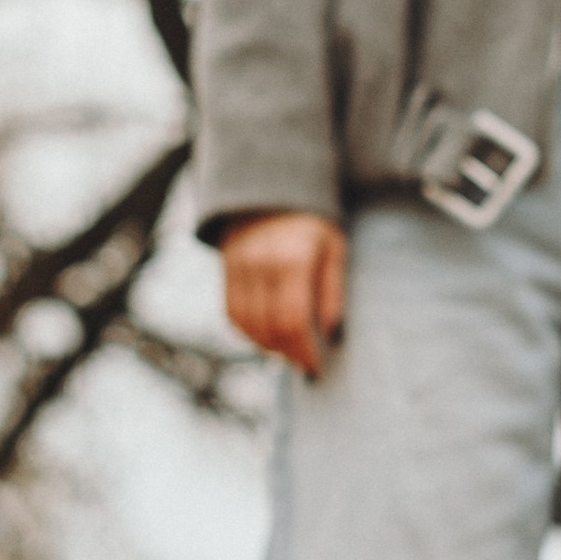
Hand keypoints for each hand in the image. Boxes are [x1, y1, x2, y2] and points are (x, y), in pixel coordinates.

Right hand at [221, 211, 344, 379]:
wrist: (273, 190)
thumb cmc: (313, 226)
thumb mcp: (335, 250)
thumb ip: (333, 291)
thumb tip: (330, 333)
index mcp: (293, 260)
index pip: (292, 320)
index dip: (303, 351)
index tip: (315, 368)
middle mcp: (261, 264)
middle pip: (269, 327)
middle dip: (287, 353)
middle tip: (303, 363)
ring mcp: (238, 266)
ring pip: (247, 324)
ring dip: (267, 346)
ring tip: (287, 353)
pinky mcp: (225, 269)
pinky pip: (231, 313)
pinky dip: (247, 332)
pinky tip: (266, 338)